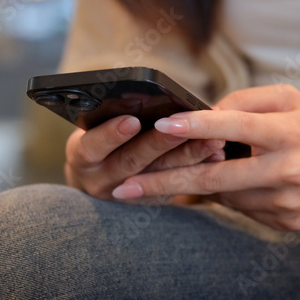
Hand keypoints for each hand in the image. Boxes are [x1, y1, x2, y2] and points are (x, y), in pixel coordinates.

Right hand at [64, 114, 225, 202]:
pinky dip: (197, 170)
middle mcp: (100, 181)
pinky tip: (217, 156)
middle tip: (186, 127)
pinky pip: (175, 187)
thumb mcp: (94, 126)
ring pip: (159, 177)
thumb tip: (147, 96)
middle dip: (162, 144)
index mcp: (82, 156)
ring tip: (213, 141)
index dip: (111, 135)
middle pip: (133, 162)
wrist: (97, 175)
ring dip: (188, 157)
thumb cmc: (99, 137)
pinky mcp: (149, 202)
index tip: (131, 120)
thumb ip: (113, 115)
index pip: (92, 146)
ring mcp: (125, 196)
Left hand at [109, 85, 299, 230]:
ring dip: (199, 188)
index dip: (196, 127)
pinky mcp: (290, 224)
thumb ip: (245, 103)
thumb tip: (202, 116)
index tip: (161, 125)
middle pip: (216, 177)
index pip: (234, 127)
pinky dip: (230, 198)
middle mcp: (288, 170)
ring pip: (226, 197)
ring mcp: (289, 202)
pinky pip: (244, 211)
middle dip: (165, 182)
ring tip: (171, 179)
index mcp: (288, 133)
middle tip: (125, 187)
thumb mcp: (291, 100)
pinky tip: (230, 186)